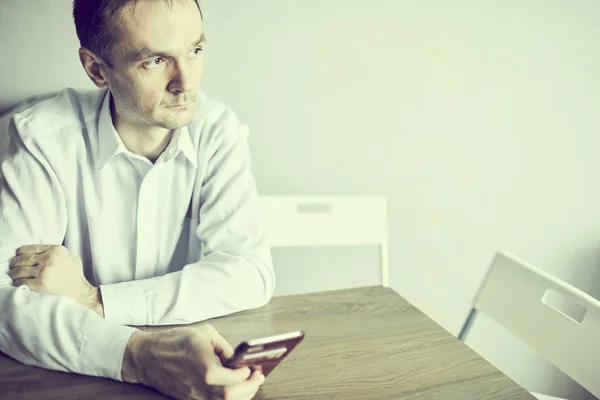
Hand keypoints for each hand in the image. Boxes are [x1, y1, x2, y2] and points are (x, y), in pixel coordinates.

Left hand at [8, 245, 103, 316]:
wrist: (80, 291)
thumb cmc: (75, 275)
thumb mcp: (70, 257)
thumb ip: (58, 253)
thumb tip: (42, 252)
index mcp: (56, 250)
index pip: (29, 248)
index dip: (20, 253)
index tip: (17, 256)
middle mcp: (49, 258)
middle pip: (22, 259)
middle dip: (14, 263)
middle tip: (12, 267)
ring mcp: (44, 271)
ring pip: (19, 270)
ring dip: (14, 273)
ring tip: (13, 275)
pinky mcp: (40, 283)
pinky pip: (21, 282)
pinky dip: (18, 283)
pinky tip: (18, 283)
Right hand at [122, 324, 264, 399]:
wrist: (146, 356)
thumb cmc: (174, 341)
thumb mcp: (204, 334)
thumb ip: (224, 348)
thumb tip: (238, 359)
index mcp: (203, 367)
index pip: (231, 379)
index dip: (245, 375)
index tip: (252, 368)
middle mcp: (199, 385)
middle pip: (230, 396)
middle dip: (249, 387)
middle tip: (257, 377)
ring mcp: (194, 395)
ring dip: (241, 395)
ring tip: (249, 383)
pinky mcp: (190, 399)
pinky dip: (228, 398)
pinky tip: (235, 389)